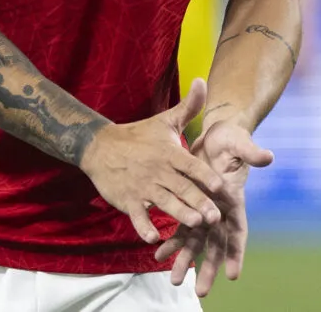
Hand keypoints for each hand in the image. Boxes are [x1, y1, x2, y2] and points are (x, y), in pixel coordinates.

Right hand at [79, 78, 224, 243]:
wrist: (100, 146)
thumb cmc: (139, 134)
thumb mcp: (165, 120)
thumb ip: (188, 106)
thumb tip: (203, 80)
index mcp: (170, 154)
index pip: (191, 166)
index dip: (205, 176)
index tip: (220, 186)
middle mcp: (158, 171)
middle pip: (181, 188)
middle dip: (198, 202)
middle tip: (215, 216)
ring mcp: (142, 187)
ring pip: (164, 203)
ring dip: (178, 214)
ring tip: (194, 224)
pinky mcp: (128, 200)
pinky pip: (138, 216)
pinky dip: (144, 227)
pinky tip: (153, 239)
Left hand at [155, 117, 273, 297]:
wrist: (217, 134)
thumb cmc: (232, 139)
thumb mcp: (241, 143)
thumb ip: (251, 152)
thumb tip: (268, 156)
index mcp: (235, 200)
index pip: (238, 232)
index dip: (236, 253)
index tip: (233, 275)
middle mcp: (221, 211)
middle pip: (216, 245)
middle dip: (208, 268)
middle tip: (201, 292)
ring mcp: (205, 210)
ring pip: (196, 242)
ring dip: (186, 261)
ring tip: (174, 280)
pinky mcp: (190, 204)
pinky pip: (180, 229)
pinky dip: (170, 242)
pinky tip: (158, 255)